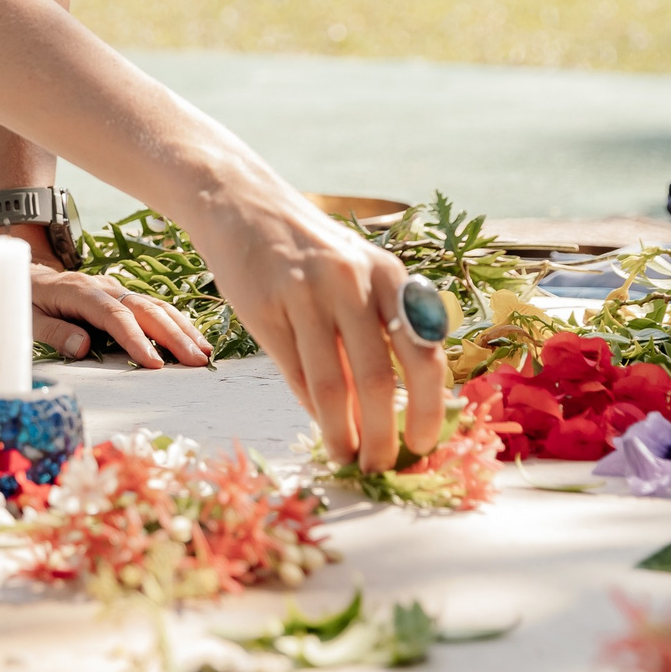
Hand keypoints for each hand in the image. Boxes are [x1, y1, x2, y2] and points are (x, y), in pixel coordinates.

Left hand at [28, 267, 211, 366]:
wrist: (24, 273)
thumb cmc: (25, 300)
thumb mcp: (27, 317)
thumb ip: (54, 332)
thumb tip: (83, 347)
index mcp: (79, 291)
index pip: (114, 316)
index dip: (136, 339)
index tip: (154, 364)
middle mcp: (103, 286)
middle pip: (144, 309)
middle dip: (172, 335)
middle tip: (196, 362)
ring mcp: (116, 288)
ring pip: (155, 305)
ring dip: (181, 328)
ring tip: (204, 353)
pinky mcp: (123, 295)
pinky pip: (154, 306)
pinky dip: (176, 322)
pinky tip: (194, 339)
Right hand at [186, 181, 446, 471]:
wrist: (243, 205)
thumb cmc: (312, 250)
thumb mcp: (359, 274)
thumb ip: (383, 328)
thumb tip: (402, 407)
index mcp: (389, 274)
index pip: (423, 354)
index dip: (427, 409)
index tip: (423, 446)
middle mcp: (351, 281)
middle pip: (377, 378)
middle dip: (382, 434)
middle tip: (381, 466)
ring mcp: (304, 293)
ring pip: (331, 384)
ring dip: (341, 432)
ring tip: (346, 457)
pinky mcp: (263, 306)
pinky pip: (294, 372)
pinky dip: (310, 408)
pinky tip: (318, 424)